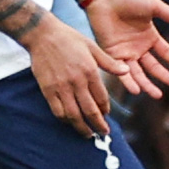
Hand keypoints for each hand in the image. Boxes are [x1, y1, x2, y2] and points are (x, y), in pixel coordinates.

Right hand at [23, 12, 129, 137]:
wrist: (42, 35)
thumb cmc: (68, 38)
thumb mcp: (92, 46)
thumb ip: (109, 62)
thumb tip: (126, 70)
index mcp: (90, 71)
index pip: (101, 98)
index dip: (105, 110)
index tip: (106, 115)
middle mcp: (77, 81)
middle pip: (90, 111)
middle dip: (98, 125)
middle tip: (103, 133)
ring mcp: (61, 87)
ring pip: (74, 115)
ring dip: (82, 127)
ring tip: (87, 134)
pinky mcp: (48, 90)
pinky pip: (58, 111)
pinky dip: (65, 120)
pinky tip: (70, 122)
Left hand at [84, 0, 168, 96]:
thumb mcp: (154, 6)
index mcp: (149, 36)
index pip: (165, 53)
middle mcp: (138, 47)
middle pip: (153, 66)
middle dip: (164, 76)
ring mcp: (125, 52)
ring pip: (138, 73)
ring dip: (147, 84)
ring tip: (157, 95)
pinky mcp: (111, 55)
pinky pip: (120, 71)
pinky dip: (128, 81)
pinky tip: (136, 90)